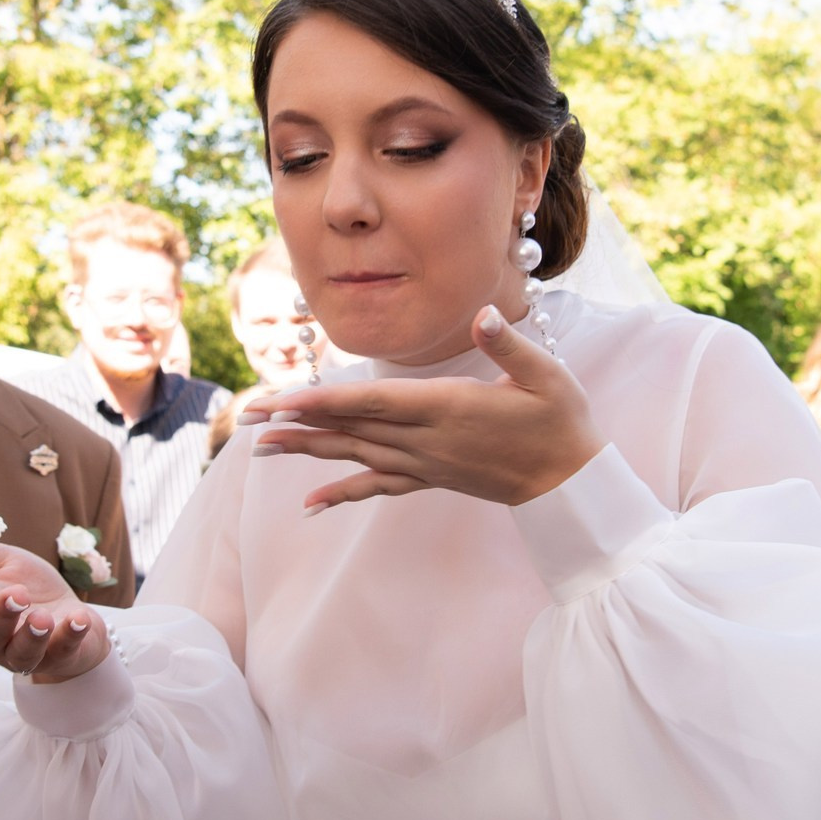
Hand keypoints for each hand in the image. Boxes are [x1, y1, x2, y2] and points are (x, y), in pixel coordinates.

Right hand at [0, 522, 108, 683]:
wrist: (67, 614)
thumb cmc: (25, 587)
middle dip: (0, 616)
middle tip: (17, 594)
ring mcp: (27, 653)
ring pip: (23, 652)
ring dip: (33, 635)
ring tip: (43, 617)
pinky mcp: (60, 656)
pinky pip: (63, 651)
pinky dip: (71, 635)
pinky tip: (78, 618)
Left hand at [241, 304, 600, 510]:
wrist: (570, 484)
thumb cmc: (561, 422)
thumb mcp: (547, 377)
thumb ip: (509, 346)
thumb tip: (484, 315)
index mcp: (446, 408)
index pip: (373, 402)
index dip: (325, 401)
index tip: (284, 401)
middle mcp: (426, 440)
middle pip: (351, 429)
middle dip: (298, 422)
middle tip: (249, 418)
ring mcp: (426, 463)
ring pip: (355, 455)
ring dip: (308, 451)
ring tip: (261, 447)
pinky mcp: (431, 478)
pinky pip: (378, 487)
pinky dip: (343, 493)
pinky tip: (310, 504)